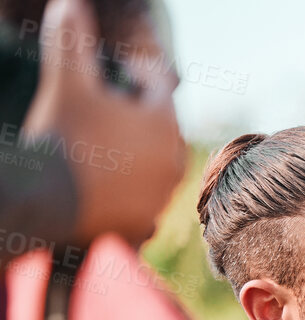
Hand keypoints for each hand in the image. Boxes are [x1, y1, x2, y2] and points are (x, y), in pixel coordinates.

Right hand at [21, 0, 185, 244]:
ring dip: (134, 150)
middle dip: (137, 111)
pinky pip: (141, 199)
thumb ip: (72, 39)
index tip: (119, 67)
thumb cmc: (61, 137)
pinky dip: (128, 188)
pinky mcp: (144, 225)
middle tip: (109, 105)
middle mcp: (174, 163)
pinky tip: (106, 179)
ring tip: (104, 142)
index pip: (158, 84)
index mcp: (165, 125)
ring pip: (152, 162)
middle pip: (159, 125)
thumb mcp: (66, 81)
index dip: (136, 69)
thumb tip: (72, 3)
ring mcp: (161, 198)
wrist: (43, 202)